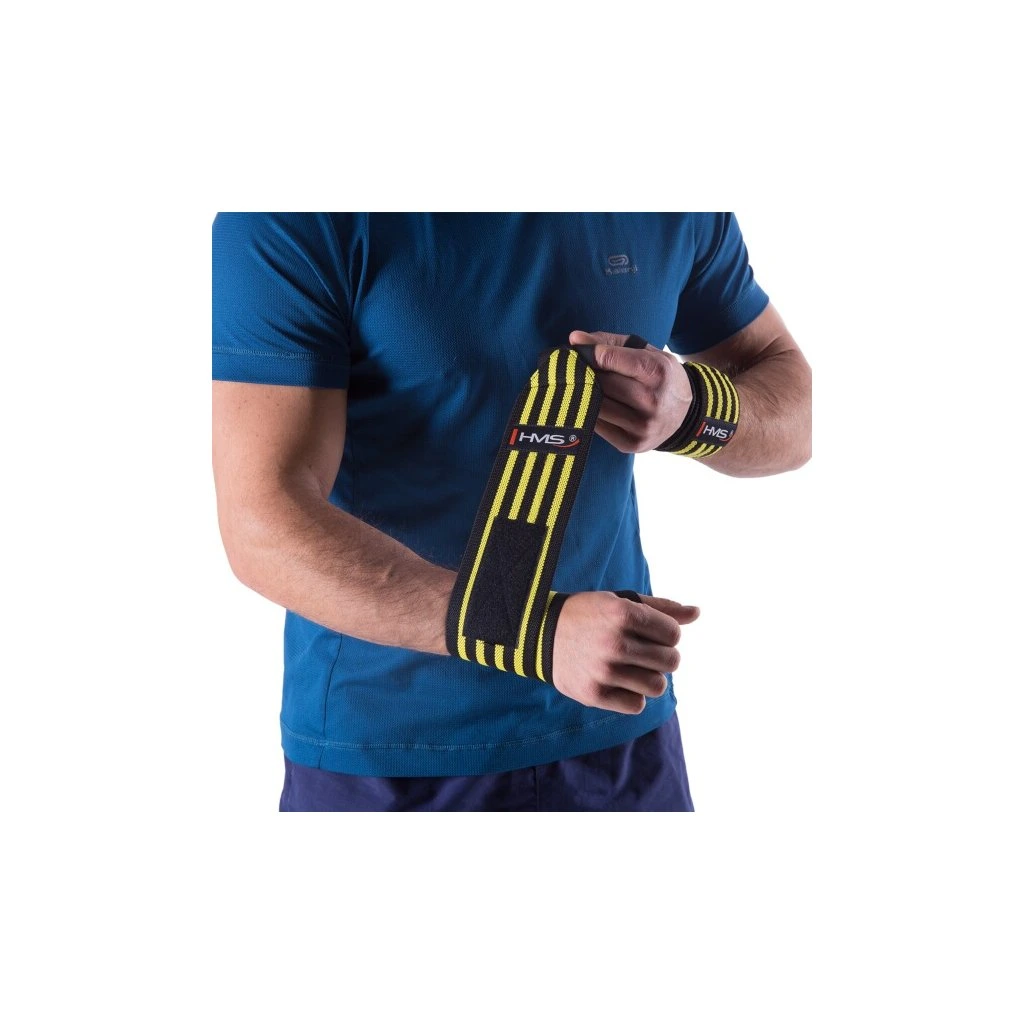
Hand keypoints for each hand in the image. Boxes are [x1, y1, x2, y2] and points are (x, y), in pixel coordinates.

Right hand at [551, 591, 699, 713]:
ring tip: (634, 669)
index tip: (651, 634)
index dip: (667, 635)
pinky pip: (636, 704)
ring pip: (657, 686)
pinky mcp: (594, 694)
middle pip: (670, 661)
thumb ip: (661, 609)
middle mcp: (614, 642)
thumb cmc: (589, 615)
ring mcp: (603, 671)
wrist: (539, 634)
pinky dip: (633, 696)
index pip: (674, 634)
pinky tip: (619, 682)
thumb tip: (698, 613)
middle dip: (662, 657)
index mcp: (623, 613)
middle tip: (643, 652)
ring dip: (650, 678)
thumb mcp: (621, 602)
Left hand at [569, 330, 692, 452]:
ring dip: (587, 395)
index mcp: (657, 372)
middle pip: (601, 383)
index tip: (579, 350)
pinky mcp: (631, 444)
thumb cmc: (661, 377)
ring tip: (589, 387)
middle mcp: (651, 401)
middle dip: (587, 374)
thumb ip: (610, 343)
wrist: (687, 414)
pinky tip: (597, 406)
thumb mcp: (646, 352)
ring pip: (596, 405)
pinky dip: (592, 413)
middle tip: (580, 368)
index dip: (590, 353)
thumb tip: (574, 338)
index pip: (610, 358)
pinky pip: (597, 425)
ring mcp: (642, 426)